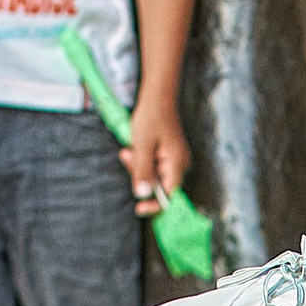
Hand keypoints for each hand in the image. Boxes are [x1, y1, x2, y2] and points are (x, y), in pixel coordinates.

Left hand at [125, 92, 189, 217]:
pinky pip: (153, 166)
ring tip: (128, 149)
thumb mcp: (142, 146)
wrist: (157, 97)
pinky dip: (141, 161)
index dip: (155, 204)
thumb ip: (143, 171)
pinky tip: (133, 148)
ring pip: (153, 175)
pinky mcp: (167, 155)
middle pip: (159, 185)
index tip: (138, 208)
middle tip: (126, 155)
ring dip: (138, 166)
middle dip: (140, 176)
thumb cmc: (151, 118)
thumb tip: (142, 195)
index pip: (170, 195)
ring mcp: (174, 159)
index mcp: (177, 164)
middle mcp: (180, 164)